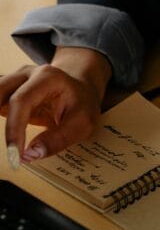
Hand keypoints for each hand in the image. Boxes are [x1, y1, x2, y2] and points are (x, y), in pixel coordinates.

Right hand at [1, 48, 110, 163]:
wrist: (80, 88)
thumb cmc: (81, 104)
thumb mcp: (82, 122)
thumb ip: (58, 139)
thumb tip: (30, 154)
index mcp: (47, 77)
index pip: (21, 101)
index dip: (13, 128)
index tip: (15, 155)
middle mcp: (27, 74)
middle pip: (0, 91)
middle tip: (6, 147)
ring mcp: (15, 80)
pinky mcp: (8, 90)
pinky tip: (3, 133)